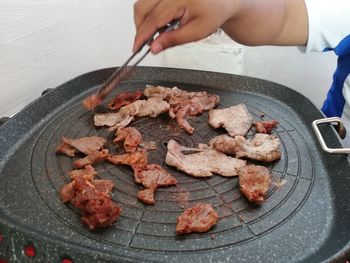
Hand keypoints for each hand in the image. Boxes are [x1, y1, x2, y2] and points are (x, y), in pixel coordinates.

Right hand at [132, 0, 307, 52]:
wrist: (224, 1)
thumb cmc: (214, 13)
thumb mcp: (196, 32)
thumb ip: (173, 40)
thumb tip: (154, 48)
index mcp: (179, 0)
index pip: (153, 19)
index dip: (142, 36)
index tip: (136, 48)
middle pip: (142, 8)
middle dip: (140, 28)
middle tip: (145, 43)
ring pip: (143, 3)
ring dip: (143, 21)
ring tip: (155, 34)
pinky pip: (149, 1)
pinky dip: (149, 14)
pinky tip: (160, 24)